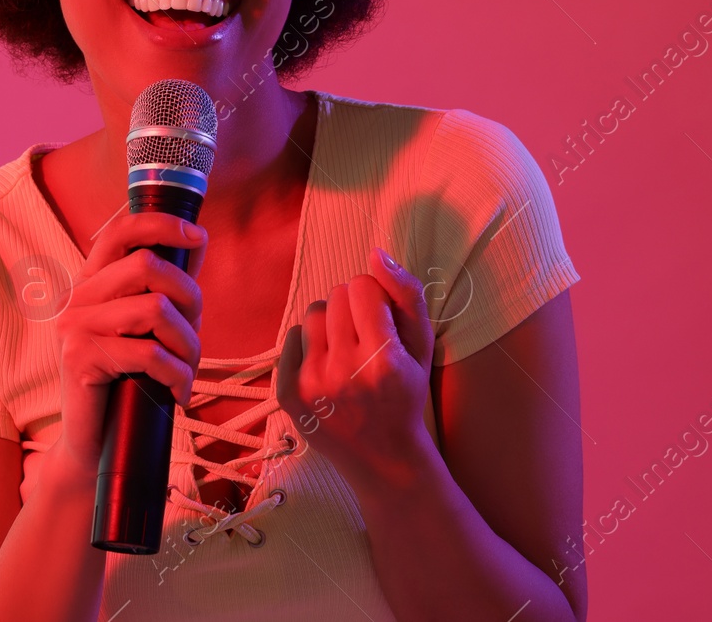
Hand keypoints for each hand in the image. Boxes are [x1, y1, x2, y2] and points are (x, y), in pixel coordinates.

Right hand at [50, 212, 205, 480]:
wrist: (92, 444)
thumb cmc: (127, 381)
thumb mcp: (144, 325)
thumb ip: (162, 285)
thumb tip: (196, 239)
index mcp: (90, 281)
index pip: (120, 230)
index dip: (161, 223)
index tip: (197, 236)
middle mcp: (76, 297)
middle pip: (148, 265)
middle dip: (190, 298)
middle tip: (195, 333)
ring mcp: (73, 327)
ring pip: (155, 309)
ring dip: (188, 343)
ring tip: (188, 368)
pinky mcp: (79, 360)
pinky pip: (149, 354)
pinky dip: (178, 375)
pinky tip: (179, 392)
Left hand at [276, 247, 435, 485]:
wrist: (383, 458)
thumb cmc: (406, 394)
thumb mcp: (423, 346)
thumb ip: (407, 294)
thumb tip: (376, 253)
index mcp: (384, 359)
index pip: (363, 286)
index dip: (375, 299)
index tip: (383, 324)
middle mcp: (344, 372)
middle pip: (336, 296)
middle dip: (353, 309)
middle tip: (365, 339)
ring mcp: (311, 384)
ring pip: (313, 313)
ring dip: (330, 324)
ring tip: (346, 351)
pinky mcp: (288, 393)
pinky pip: (291, 337)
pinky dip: (308, 344)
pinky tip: (327, 366)